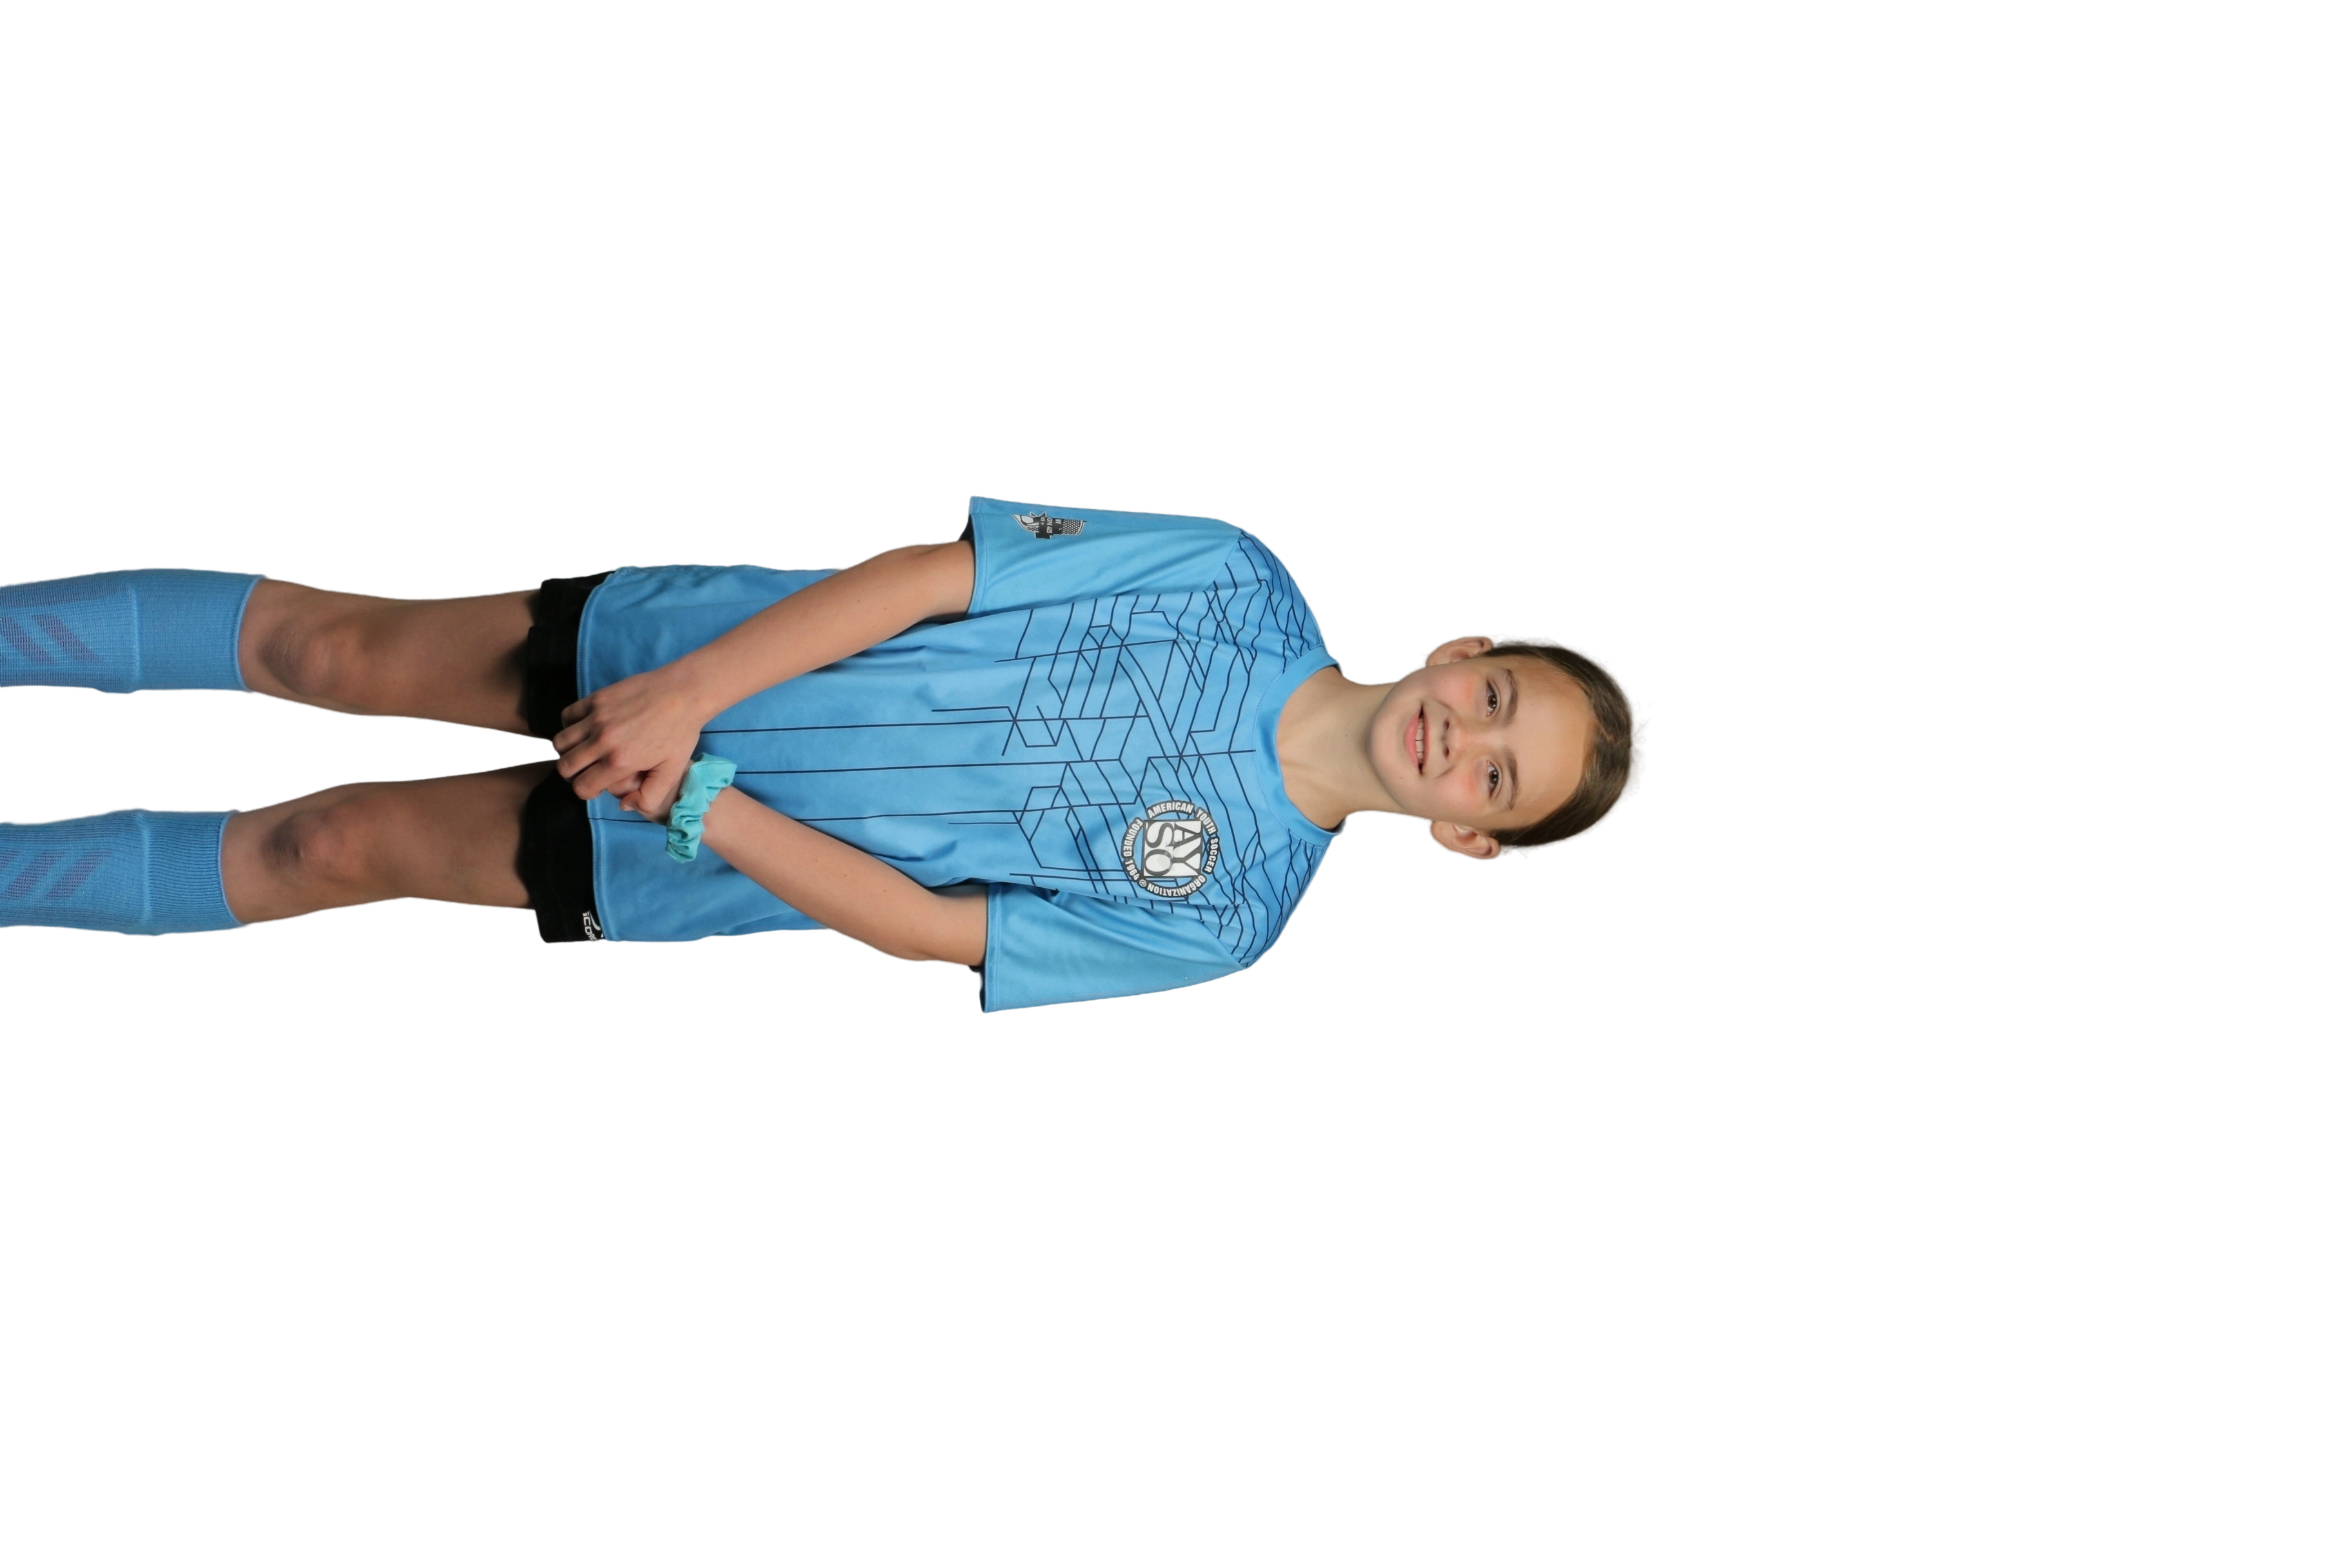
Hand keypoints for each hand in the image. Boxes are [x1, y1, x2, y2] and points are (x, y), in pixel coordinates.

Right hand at [550, 667, 711, 819]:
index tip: (596, 784)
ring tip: (584, 750)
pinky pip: (567, 715)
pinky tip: (586, 728)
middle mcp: (602, 741)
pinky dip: (570, 725)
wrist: (684, 693)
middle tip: (588, 770)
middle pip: (565, 767)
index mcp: (619, 762)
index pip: (581, 787)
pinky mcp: (596, 698)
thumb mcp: (672, 771)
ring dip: (568, 750)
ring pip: (559, 742)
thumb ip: (649, 797)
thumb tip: (624, 807)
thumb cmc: (681, 732)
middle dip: (573, 774)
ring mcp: (597, 717)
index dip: (586, 791)